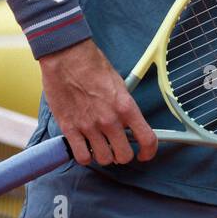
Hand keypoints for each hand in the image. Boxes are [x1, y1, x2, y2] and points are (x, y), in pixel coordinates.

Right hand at [39, 40, 157, 165]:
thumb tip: (129, 122)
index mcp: (126, 107)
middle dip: (123, 154)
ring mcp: (89, 127)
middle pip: (124, 156)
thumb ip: (125, 106)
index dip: (149, 151)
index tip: (145, 154)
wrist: (67, 58)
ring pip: (103, 159)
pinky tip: (85, 147)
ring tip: (100, 146)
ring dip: (104, 156)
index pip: (147, 139)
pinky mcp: (70, 129)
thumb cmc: (93, 66)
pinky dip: (85, 156)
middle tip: (118, 148)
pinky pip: (81, 156)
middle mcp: (110, 120)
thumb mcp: (119, 84)